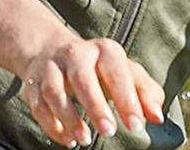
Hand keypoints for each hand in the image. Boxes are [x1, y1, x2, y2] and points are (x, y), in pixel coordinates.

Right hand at [20, 32, 164, 146]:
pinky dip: (50, 123)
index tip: (136, 124)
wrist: (52, 49)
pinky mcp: (33, 82)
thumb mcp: (125, 72)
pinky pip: (37, 103)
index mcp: (102, 51)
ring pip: (53, 89)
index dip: (126, 97)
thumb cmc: (99, 68)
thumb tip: (157, 117)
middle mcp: (74, 54)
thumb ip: (146, 92)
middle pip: (81, 76)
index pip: (115, 70)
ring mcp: (50, 67)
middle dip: (95, 105)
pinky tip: (66, 138)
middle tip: (109, 131)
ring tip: (85, 139)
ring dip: (68, 116)